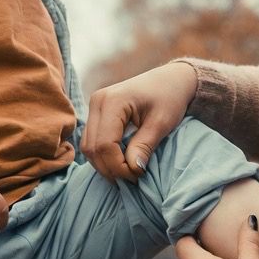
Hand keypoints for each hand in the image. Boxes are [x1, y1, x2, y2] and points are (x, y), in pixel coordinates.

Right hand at [84, 61, 197, 181]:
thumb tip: (133, 170)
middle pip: (93, 148)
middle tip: (133, 179)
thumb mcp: (162, 123)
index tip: (138, 175)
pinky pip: (91, 140)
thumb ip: (144, 146)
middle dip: (110, 169)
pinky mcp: (96, 113)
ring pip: (88, 147)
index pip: (105, 144)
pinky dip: (102, 155)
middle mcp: (97, 102)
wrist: (170, 79)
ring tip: (127, 173)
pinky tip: (120, 162)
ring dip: (104, 164)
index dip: (118, 166)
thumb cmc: (169, 97)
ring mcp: (94, 106)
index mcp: (113, 101)